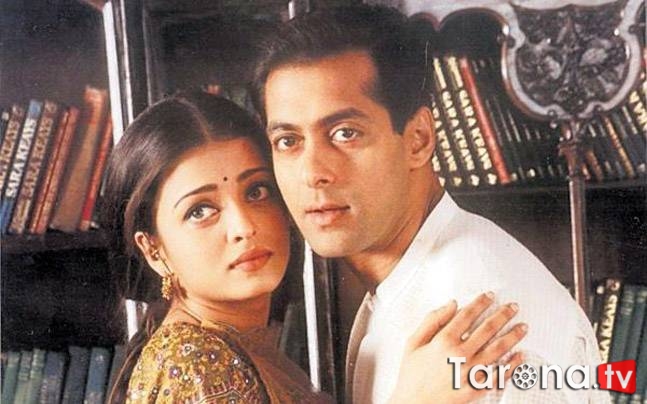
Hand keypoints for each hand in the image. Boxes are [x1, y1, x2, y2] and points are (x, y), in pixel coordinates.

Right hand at [388, 292, 526, 403]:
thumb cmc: (411, 376)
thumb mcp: (413, 343)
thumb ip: (431, 320)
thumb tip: (450, 305)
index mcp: (443, 341)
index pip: (467, 315)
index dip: (480, 303)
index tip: (489, 296)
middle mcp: (460, 354)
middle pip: (487, 329)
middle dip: (503, 315)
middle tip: (513, 308)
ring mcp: (470, 372)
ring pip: (498, 349)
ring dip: (513, 336)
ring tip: (523, 327)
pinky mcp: (476, 388)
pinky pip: (499, 374)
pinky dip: (512, 365)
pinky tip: (520, 355)